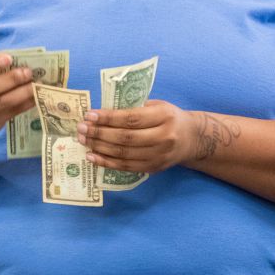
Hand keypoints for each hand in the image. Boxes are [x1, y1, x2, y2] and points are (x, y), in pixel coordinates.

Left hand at [77, 100, 199, 174]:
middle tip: (81, 129)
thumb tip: (101, 113)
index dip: (108, 118)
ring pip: (124, 153)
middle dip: (99, 133)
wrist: (192, 139)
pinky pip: (126, 167)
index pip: (131, 118)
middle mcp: (164, 137)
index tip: (90, 115)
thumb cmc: (168, 117)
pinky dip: (106, 162)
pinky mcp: (154, 168)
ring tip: (83, 140)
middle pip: (126, 137)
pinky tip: (92, 156)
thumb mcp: (156, 105)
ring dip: (99, 147)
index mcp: (164, 116)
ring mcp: (159, 155)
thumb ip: (133, 108)